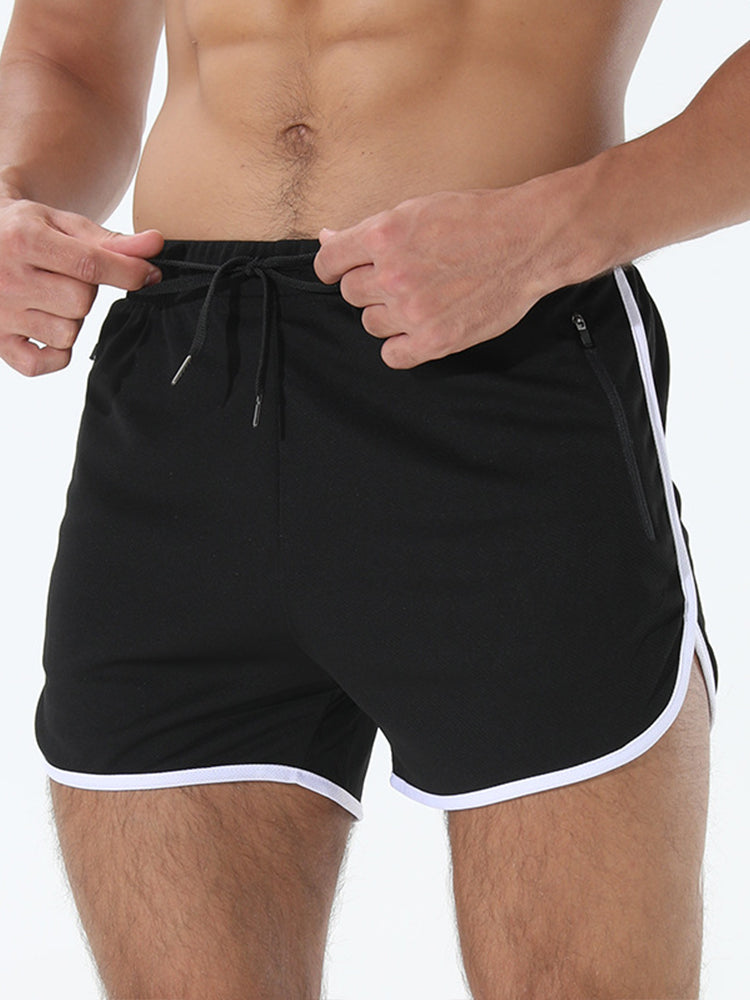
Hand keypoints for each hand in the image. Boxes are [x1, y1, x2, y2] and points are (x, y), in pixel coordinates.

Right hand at [0, 195, 164, 375]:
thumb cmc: (24, 231)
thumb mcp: (61, 224)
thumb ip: (109, 240)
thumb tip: (154, 245)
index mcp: (24, 240)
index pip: (89, 265)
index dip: (129, 272)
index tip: (149, 274)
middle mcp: (7, 279)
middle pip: (81, 302)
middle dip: (86, 290)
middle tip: (66, 277)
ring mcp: (0, 314)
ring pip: (67, 333)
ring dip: (70, 319)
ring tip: (50, 297)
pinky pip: (45, 363)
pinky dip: (55, 351)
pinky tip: (44, 326)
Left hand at [313, 182, 580, 368]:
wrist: (526, 241)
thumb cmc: (476, 220)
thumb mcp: (416, 210)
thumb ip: (371, 230)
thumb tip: (328, 237)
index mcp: (384, 236)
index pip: (329, 262)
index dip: (332, 267)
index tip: (339, 270)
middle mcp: (393, 274)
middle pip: (351, 293)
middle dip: (369, 286)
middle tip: (401, 278)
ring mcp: (413, 310)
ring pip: (370, 323)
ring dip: (387, 314)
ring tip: (419, 299)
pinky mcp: (435, 340)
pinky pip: (392, 355)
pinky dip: (401, 345)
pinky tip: (417, 329)